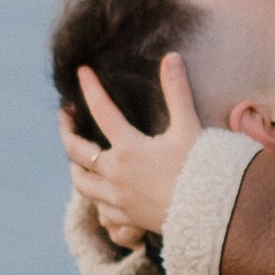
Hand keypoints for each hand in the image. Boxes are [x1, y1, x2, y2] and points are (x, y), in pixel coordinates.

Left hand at [63, 55, 201, 238]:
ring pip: (80, 181)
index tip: (81, 71)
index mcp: (128, 147)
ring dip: (75, 165)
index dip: (89, 87)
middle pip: (75, 150)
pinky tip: (99, 188)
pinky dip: (94, 194)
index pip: (100, 110)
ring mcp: (116, 198)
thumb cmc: (200, 170)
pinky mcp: (124, 217)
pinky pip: (97, 206)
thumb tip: (171, 57)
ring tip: (76, 155)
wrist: (209, 214)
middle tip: (65, 115)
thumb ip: (177, 92)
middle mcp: (114, 173)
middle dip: (66, 129)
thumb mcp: (189, 128)